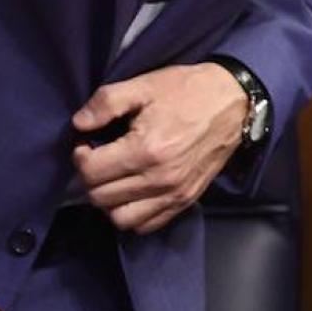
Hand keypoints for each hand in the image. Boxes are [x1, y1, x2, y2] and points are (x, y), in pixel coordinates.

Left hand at [71, 63, 249, 234]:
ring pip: (120, 218)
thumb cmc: (187, 90)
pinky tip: (133, 192)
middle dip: (91, 178)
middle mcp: (158, 179)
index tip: (87, 144)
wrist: (233, 102)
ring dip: (109, 201)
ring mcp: (174, 194)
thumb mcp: (144, 85)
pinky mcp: (185, 200)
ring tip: (113, 179)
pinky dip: (132, 214)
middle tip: (98, 159)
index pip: (91, 172)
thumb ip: (106, 102)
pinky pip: (147, 225)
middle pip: (100, 198)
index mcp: (145, 149)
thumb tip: (78, 124)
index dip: (79, 157)